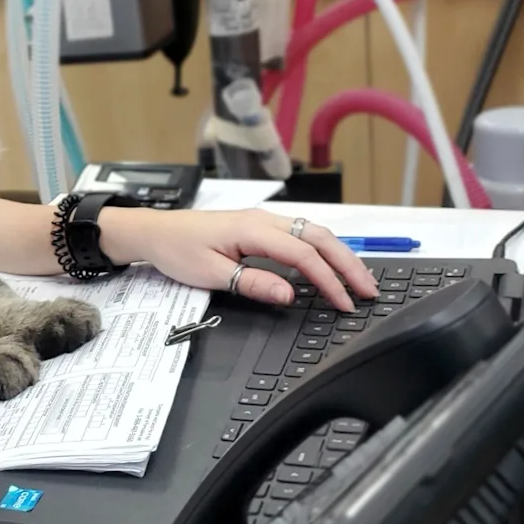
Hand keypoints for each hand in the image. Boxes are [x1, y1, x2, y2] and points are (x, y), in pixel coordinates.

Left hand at [102, 208, 377, 310]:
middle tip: (369, 291)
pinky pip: (300, 234)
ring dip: (339, 255)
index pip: (303, 255)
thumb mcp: (210, 274)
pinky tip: (331, 265)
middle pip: (318, 237)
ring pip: (313, 233)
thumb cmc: (177, 250)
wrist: (154, 231)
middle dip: (348, 264)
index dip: (328, 280)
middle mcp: (264, 220)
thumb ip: (251, 283)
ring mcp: (263, 220)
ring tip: (359, 280)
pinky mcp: (260, 226)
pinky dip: (323, 249)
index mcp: (253, 230)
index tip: (344, 303)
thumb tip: (289, 294)